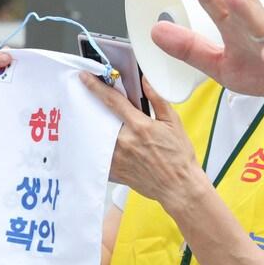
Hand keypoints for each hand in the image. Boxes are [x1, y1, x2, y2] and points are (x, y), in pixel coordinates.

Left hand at [79, 73, 205, 209]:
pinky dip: (99, 149)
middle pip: (100, 118)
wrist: (179, 186)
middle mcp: (125, 141)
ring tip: (100, 125)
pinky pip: (99, 156)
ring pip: (97, 136)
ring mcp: (117, 157)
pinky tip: (103, 146)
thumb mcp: (174, 123)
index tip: (85, 77)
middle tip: (90, 103)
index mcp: (140, 126)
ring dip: (96, 128)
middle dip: (94, 108)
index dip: (96, 86)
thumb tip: (145, 81)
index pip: (112, 101)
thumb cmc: (179, 156)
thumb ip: (157, 100)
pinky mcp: (114, 171)